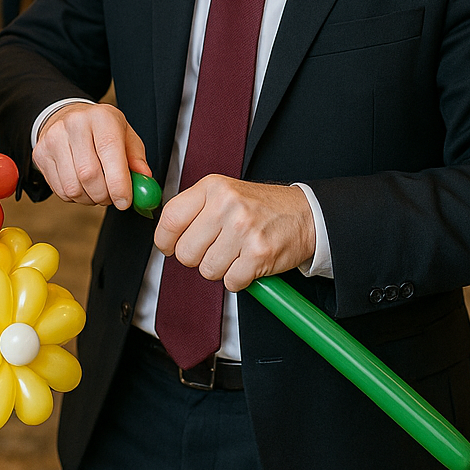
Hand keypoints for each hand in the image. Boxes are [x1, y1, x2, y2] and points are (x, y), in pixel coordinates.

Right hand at [32, 102, 150, 209]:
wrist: (68, 117)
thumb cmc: (102, 130)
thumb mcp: (125, 135)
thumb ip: (136, 158)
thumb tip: (144, 179)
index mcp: (101, 117)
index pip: (110, 152)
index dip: (119, 183)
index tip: (125, 202)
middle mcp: (75, 124)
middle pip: (89, 175)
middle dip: (105, 196)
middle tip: (113, 198)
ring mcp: (53, 139)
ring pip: (73, 187)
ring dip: (90, 199)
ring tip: (98, 190)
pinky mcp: (40, 154)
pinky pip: (60, 191)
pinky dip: (75, 197)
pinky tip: (82, 185)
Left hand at [154, 176, 315, 291]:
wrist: (305, 214)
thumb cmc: (261, 207)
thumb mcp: (224, 193)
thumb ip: (195, 209)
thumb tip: (165, 234)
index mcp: (212, 187)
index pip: (170, 218)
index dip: (164, 240)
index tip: (169, 247)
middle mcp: (226, 205)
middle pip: (185, 251)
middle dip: (197, 258)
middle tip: (214, 249)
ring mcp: (243, 229)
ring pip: (207, 269)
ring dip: (220, 269)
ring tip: (236, 252)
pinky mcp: (259, 253)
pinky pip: (231, 281)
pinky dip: (239, 278)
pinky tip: (249, 261)